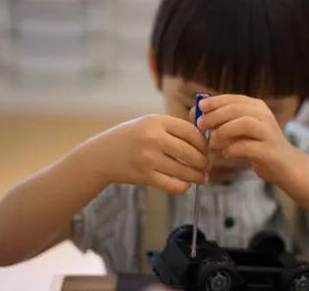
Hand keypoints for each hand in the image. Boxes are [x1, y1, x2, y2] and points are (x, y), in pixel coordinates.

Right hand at [72, 114, 208, 193]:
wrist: (101, 155)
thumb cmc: (130, 138)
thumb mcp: (149, 124)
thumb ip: (173, 129)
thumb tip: (204, 140)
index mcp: (157, 121)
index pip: (192, 132)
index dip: (204, 143)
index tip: (207, 150)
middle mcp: (153, 138)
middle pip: (192, 153)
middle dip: (204, 162)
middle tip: (208, 166)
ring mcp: (149, 158)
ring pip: (185, 171)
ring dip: (198, 176)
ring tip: (202, 177)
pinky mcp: (145, 176)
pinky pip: (173, 185)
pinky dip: (184, 186)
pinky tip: (186, 184)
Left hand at [196, 94, 296, 182]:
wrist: (284, 165)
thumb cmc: (257, 146)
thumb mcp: (239, 130)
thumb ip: (221, 121)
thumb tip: (195, 113)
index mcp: (257, 106)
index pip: (233, 98)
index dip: (215, 101)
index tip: (199, 108)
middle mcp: (264, 115)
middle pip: (237, 109)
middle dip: (215, 115)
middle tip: (200, 125)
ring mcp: (268, 132)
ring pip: (245, 123)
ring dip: (224, 130)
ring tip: (212, 140)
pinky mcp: (269, 150)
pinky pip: (248, 146)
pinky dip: (233, 149)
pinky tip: (225, 153)